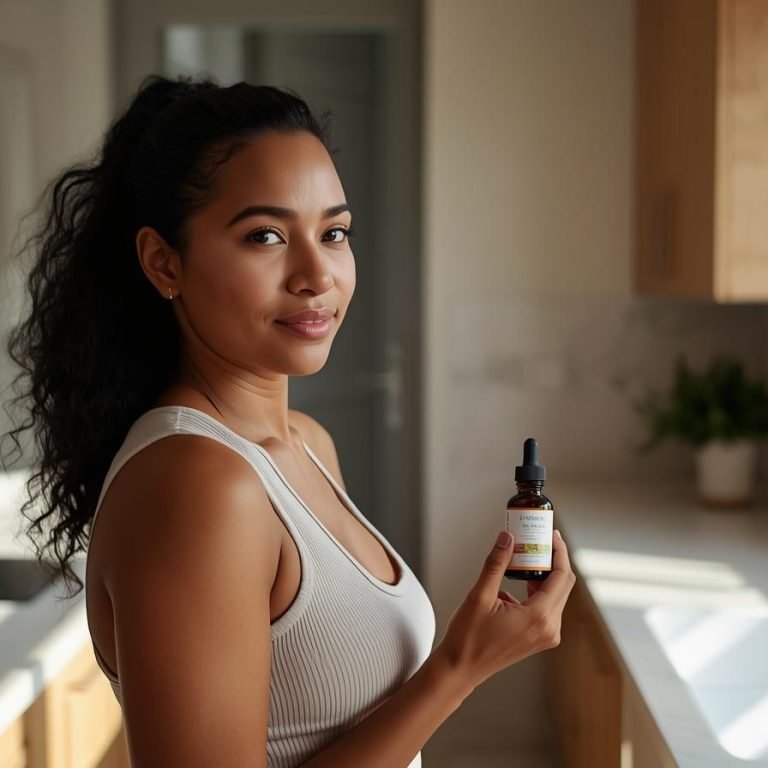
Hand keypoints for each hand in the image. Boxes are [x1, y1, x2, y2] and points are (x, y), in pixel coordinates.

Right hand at [435, 528, 575, 691]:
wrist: (460, 668)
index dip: (559, 552)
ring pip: (555, 596)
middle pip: (562, 585)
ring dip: (543, 575)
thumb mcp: (480, 595)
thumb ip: (496, 563)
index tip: (551, 535)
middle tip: (537, 541)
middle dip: (552, 560)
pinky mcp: (539, 638)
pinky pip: (547, 608)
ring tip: (525, 558)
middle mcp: (549, 628)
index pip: (561, 576)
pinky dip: (536, 591)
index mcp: (539, 617)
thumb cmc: (468, 637)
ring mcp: (546, 636)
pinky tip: (517, 583)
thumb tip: (507, 537)